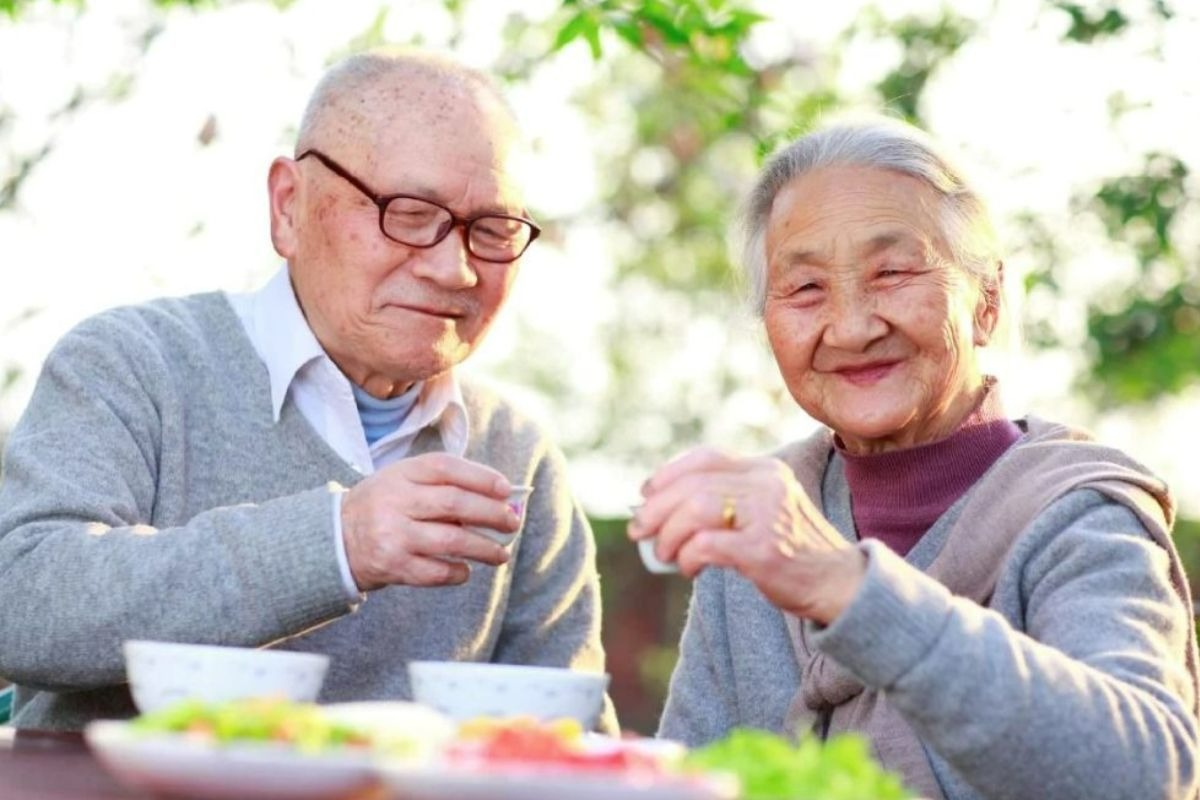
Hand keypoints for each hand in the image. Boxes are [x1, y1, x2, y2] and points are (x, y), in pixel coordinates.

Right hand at [340, 453, 519, 590]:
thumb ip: (444, 486)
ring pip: (452, 541)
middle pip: (455, 504)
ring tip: (502, 554)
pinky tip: (466, 569)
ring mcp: (393, 535)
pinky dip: (459, 572)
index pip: (446, 469)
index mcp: (401, 474)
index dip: (481, 477)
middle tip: (513, 522)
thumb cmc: (384, 507)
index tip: (506, 489)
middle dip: (492, 513)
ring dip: (485, 549)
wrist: (335, 540)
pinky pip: (437, 572)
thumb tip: (499, 500)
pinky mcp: (393, 566)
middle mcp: (396, 502)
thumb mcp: (404, 483)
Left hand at [628, 447, 865, 624]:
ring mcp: (767, 516)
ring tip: (663, 554)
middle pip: (694, 484)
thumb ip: (729, 500)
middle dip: (657, 508)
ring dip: (669, 533)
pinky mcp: (764, 550)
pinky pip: (707, 545)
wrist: (840, 584)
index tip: (647, 493)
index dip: (669, 473)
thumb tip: (663, 507)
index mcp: (766, 470)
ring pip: (695, 509)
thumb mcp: (766, 510)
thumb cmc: (794, 551)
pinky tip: (689, 568)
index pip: (707, 458)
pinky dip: (687, 556)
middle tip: (639, 530)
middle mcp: (767, 485)